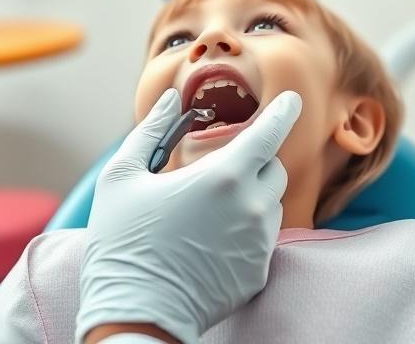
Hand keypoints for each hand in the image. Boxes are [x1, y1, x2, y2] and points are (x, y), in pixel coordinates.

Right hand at [76, 89, 301, 343]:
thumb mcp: (122, 176)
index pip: (270, 133)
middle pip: (273, 169)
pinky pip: (262, 240)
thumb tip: (169, 100)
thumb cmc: (122, 241)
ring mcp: (259, 245)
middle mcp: (252, 208)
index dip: (283, 111)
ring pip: (270, 205)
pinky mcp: (259, 274)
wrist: (134, 315)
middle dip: (253, 162)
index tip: (293, 99)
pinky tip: (210, 244)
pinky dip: (245, 233)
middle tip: (216, 174)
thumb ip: (151, 130)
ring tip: (206, 215)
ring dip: (250, 199)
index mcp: (223, 177)